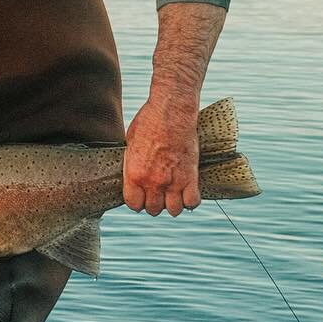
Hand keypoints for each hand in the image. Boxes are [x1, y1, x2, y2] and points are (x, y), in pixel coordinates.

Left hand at [122, 99, 199, 216]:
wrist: (172, 111)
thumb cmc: (149, 122)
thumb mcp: (130, 143)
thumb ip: (132, 164)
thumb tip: (132, 174)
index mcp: (134, 174)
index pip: (133, 205)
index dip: (137, 202)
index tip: (141, 196)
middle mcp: (153, 182)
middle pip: (153, 210)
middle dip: (155, 203)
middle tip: (158, 193)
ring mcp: (173, 181)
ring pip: (173, 210)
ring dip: (173, 204)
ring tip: (173, 194)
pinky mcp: (191, 176)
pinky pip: (192, 202)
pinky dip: (190, 201)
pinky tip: (187, 192)